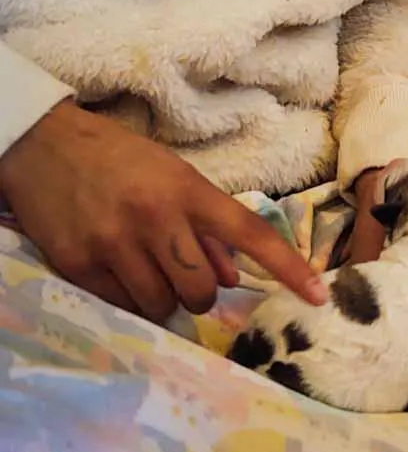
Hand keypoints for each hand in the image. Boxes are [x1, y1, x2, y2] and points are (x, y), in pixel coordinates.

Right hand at [0, 100, 327, 322]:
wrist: (45, 145)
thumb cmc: (120, 160)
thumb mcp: (172, 176)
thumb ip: (205, 225)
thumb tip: (232, 277)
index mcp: (187, 189)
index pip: (248, 233)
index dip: (287, 267)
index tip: (319, 295)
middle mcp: (156, 218)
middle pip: (201, 291)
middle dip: (196, 292)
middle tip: (178, 271)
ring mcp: (116, 245)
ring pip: (161, 306)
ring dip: (161, 297)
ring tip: (143, 267)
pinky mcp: (80, 266)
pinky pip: (122, 306)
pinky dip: (127, 298)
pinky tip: (116, 268)